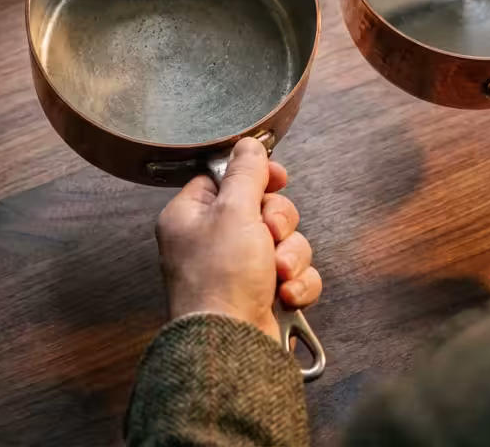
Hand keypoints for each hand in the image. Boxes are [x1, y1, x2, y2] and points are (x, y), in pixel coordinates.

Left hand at [156, 137, 322, 341]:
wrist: (231, 346)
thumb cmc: (219, 281)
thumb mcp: (233, 211)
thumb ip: (246, 173)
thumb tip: (249, 144)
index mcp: (191, 217)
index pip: (225, 179)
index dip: (256, 176)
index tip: (277, 178)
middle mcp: (213, 242)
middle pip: (263, 209)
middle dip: (279, 223)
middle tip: (270, 235)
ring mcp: (239, 271)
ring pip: (286, 242)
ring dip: (292, 256)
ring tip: (278, 274)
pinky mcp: (264, 295)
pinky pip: (296, 274)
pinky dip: (298, 283)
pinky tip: (286, 295)